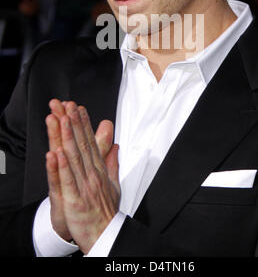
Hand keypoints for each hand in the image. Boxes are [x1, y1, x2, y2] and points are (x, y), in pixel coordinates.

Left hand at [46, 100, 119, 253]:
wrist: (107, 236)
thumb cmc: (107, 212)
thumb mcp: (113, 183)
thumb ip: (112, 163)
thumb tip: (116, 147)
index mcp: (99, 171)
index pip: (91, 143)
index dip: (85, 124)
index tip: (79, 108)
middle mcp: (93, 175)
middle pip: (83, 145)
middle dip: (75, 123)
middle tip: (69, 106)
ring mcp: (84, 186)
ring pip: (75, 158)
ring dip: (69, 137)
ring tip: (64, 120)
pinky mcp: (75, 200)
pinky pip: (67, 181)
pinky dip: (62, 167)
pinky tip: (57, 152)